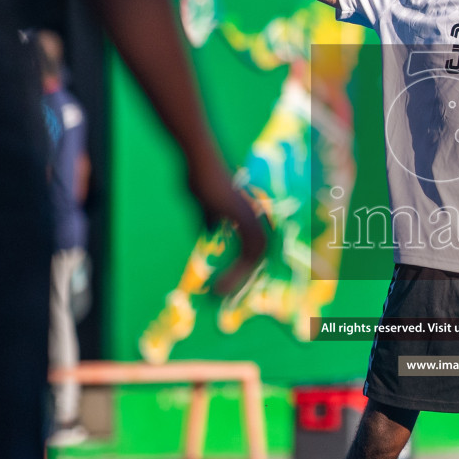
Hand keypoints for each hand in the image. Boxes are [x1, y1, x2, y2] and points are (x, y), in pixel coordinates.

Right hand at [187, 169, 267, 295]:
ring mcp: (255, 220)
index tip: (229, 282)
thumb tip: (210, 230)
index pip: (255, 248)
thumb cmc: (200, 177)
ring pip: (255, 261)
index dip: (245, 267)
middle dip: (242, 279)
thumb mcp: (206, 204)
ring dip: (237, 281)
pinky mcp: (248, 223)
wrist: (199, 162)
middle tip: (221, 296)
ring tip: (218, 295)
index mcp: (250, 214)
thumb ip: (211, 217)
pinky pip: (248, 257)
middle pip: (258, 257)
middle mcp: (257, 218)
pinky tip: (219, 286)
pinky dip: (235, 275)